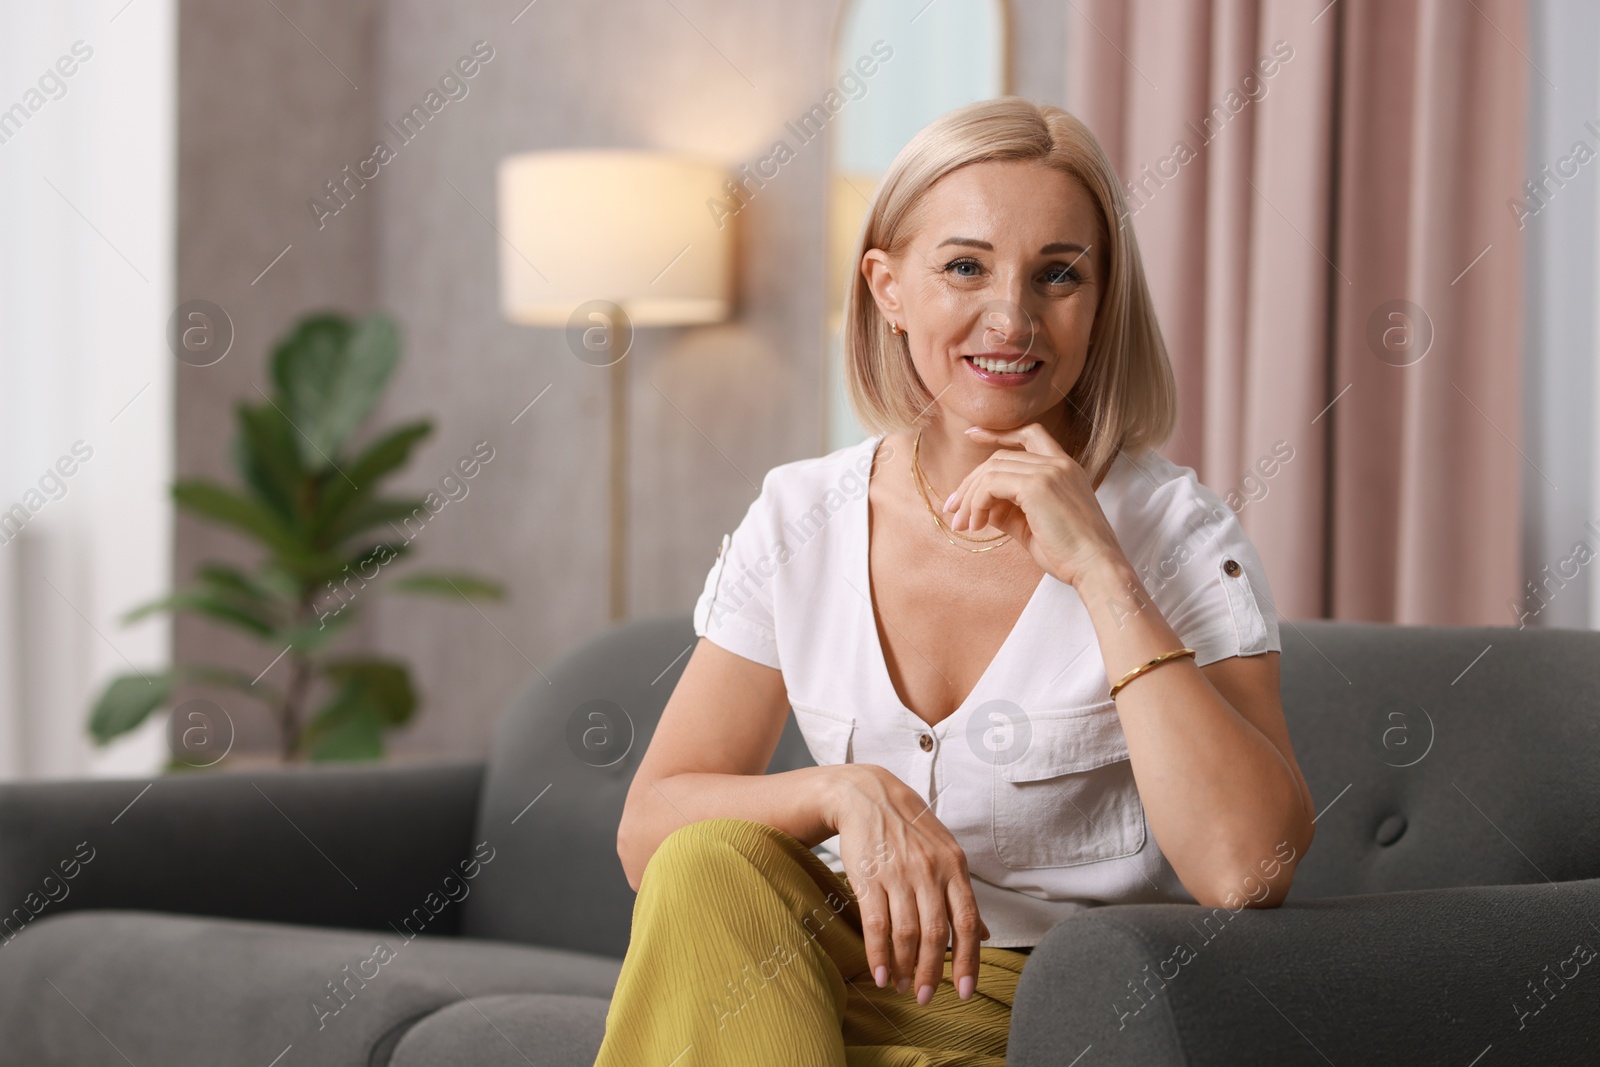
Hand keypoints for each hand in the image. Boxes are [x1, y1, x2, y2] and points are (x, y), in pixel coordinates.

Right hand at [829, 765, 989, 1003]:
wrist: (867, 795)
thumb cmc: (910, 828)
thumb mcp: (946, 853)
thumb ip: (961, 895)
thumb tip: (984, 935)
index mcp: (954, 867)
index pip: (967, 923)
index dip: (968, 961)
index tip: (966, 991)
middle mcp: (929, 871)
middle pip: (936, 935)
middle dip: (933, 973)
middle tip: (927, 997)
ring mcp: (898, 874)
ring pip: (906, 934)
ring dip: (905, 968)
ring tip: (902, 987)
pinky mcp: (869, 877)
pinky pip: (876, 925)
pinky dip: (878, 956)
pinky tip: (880, 974)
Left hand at [943, 423, 1125, 587]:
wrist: (1096, 568)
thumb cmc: (1068, 553)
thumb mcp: (1031, 527)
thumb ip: (1006, 511)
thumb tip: (977, 507)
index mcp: (1065, 468)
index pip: (1030, 434)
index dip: (998, 433)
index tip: (972, 434)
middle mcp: (1058, 463)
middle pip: (999, 458)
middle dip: (969, 483)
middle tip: (951, 509)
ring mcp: (1049, 471)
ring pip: (991, 470)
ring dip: (968, 498)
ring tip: (962, 525)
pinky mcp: (1037, 485)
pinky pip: (990, 485)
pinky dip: (976, 504)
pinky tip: (976, 526)